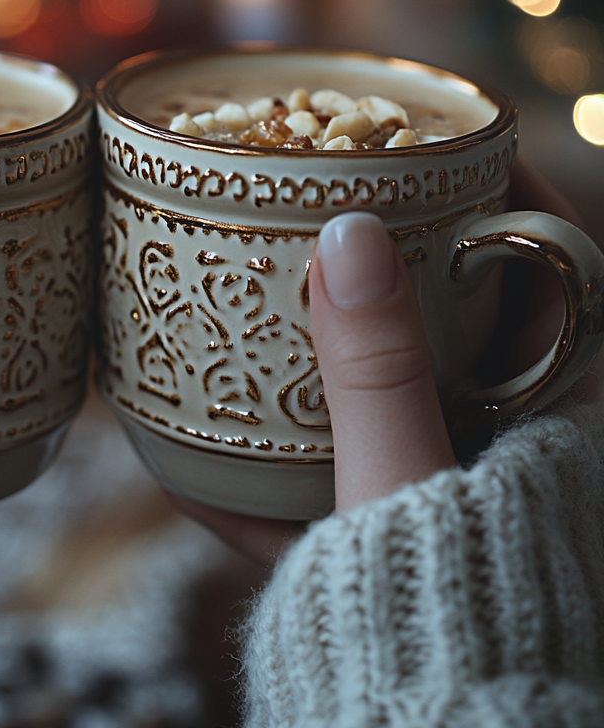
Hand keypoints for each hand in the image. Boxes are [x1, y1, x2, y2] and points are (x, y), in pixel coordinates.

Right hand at [171, 156, 582, 565]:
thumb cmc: (444, 619)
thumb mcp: (405, 483)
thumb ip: (378, 369)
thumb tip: (350, 236)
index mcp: (555, 420)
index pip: (565, 269)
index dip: (519, 195)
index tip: (458, 141)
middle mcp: (511, 448)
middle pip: (472, 321)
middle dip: (409, 264)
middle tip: (341, 211)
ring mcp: (445, 493)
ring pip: (391, 396)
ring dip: (331, 358)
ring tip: (262, 318)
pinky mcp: (388, 537)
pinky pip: (334, 474)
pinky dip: (278, 464)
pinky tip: (197, 463)